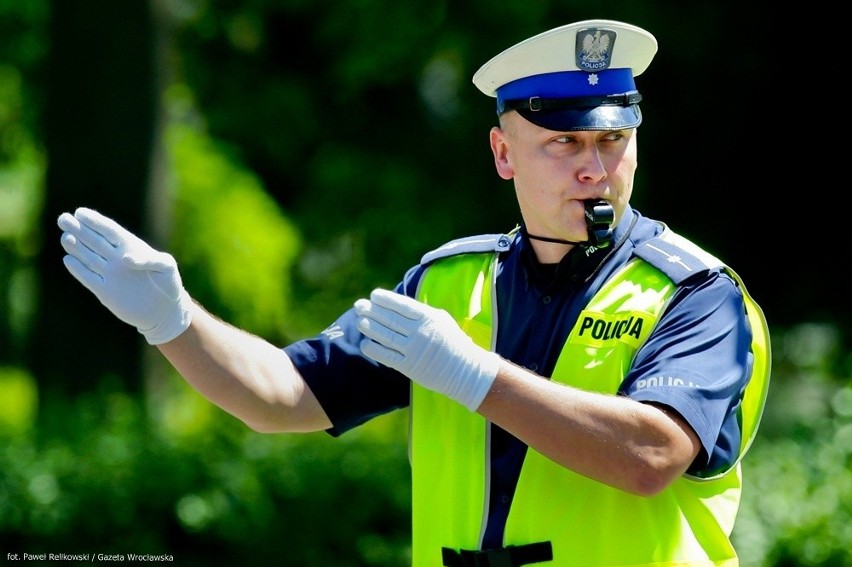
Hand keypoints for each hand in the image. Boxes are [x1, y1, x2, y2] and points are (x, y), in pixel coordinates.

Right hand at [57, 207, 192, 344]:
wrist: (165, 311)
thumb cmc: (170, 284)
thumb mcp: (166, 267)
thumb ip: (149, 260)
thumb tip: (125, 258)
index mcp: (132, 247)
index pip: (110, 230)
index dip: (95, 221)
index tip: (80, 212)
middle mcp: (117, 258)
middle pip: (94, 240)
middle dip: (79, 229)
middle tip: (63, 218)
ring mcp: (110, 274)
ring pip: (88, 257)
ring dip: (76, 247)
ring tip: (65, 236)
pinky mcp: (105, 291)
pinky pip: (89, 278)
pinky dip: (78, 269)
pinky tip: (68, 259)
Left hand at [354, 288, 499, 410]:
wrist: (466, 370)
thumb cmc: (454, 343)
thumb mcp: (442, 320)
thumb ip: (422, 313)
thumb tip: (401, 306)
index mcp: (428, 318)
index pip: (402, 305)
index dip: (386, 299)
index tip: (374, 295)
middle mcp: (420, 332)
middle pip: (390, 319)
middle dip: (372, 311)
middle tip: (359, 305)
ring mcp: (414, 349)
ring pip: (386, 336)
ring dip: (370, 328)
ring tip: (359, 321)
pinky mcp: (410, 366)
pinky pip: (388, 356)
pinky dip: (375, 349)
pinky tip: (365, 344)